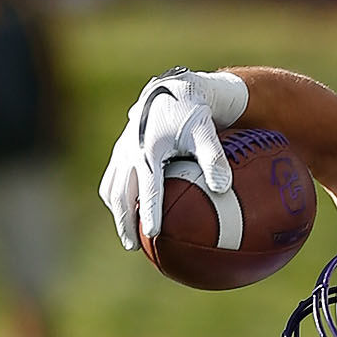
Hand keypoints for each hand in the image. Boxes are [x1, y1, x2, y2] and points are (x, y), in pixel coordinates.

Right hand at [98, 67, 249, 249]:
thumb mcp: (206, 131)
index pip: (148, 187)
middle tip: (134, 245)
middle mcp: (130, 150)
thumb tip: (223, 189)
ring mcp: (122, 151)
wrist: (172, 90)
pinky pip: (112, 180)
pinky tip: (127, 214)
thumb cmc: (193, 112)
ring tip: (129, 237)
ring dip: (118, 213)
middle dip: (125, 221)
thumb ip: (214, 159)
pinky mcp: (120, 152)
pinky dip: (117, 199)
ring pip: (113, 189)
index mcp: (150, 148)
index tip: (152, 235)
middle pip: (122, 193)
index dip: (149, 211)